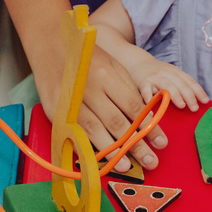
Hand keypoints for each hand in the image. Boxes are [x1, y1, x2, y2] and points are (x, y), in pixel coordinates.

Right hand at [35, 44, 168, 170]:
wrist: (50, 45)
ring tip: (126, 166)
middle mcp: (88, 89)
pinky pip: (72, 134)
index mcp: (107, 76)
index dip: (149, 127)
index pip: (133, 107)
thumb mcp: (113, 66)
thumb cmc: (89, 58)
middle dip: (135, 145)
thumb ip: (128, 90)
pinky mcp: (54, 111)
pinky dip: (85, 148)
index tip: (161, 143)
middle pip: (116, 123)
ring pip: (93, 131)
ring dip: (111, 152)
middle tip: (151, 161)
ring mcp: (69, 101)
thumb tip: (146, 118)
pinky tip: (96, 160)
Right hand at [129, 59, 209, 112]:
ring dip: (175, 95)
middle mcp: (167, 73)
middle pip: (180, 84)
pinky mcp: (142, 82)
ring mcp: (154, 77)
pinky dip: (150, 99)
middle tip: (195, 108)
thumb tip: (196, 101)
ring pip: (167, 85)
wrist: (136, 62)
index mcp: (176, 72)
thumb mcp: (170, 75)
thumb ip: (180, 85)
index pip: (189, 81)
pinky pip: (146, 91)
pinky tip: (154, 109)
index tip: (205, 101)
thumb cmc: (157, 74)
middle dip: (189, 96)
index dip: (198, 91)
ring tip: (182, 106)